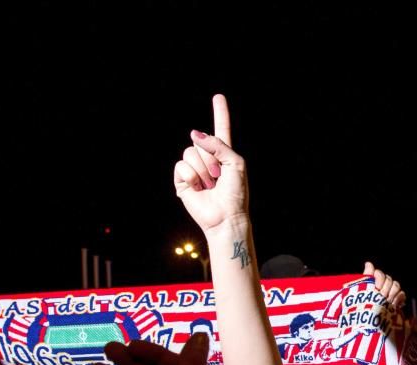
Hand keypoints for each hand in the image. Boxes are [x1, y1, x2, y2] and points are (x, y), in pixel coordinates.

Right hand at [174, 94, 249, 233]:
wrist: (226, 216)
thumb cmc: (235, 192)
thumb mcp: (235, 163)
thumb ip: (219, 144)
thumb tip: (194, 134)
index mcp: (224, 153)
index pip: (221, 129)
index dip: (220, 113)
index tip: (219, 97)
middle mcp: (208, 158)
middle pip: (200, 141)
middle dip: (211, 159)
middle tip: (219, 177)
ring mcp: (194, 168)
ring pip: (190, 153)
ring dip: (203, 170)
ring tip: (210, 185)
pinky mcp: (182, 179)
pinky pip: (181, 166)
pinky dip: (191, 177)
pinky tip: (198, 189)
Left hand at [363, 261, 405, 309]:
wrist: (369, 324)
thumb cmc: (363, 307)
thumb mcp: (362, 292)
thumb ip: (366, 277)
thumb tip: (368, 263)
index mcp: (372, 282)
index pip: (379, 274)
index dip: (379, 279)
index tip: (376, 288)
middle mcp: (381, 286)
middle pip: (389, 279)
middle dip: (385, 289)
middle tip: (381, 297)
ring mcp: (389, 293)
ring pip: (396, 285)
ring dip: (391, 293)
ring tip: (386, 302)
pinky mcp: (396, 300)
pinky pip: (401, 294)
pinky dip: (398, 299)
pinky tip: (393, 305)